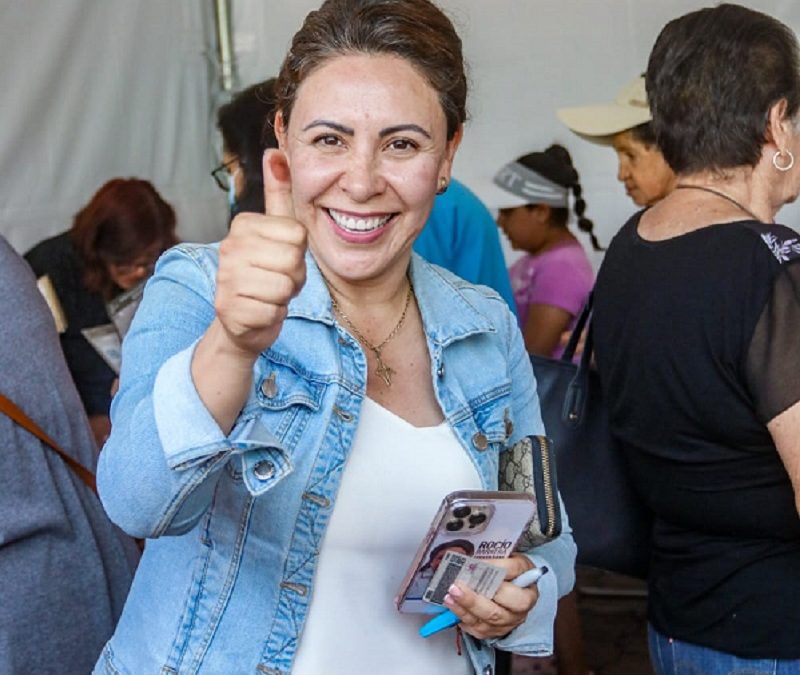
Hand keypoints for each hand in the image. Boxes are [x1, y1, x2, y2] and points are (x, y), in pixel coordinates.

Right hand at [214, 149, 306, 358]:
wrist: (244, 321)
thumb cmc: (267, 273)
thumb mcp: (277, 232)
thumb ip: (279, 194)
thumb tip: (275, 152)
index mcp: (243, 225)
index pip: (297, 235)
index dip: (298, 253)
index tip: (282, 259)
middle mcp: (228, 247)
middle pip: (292, 261)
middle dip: (293, 277)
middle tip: (278, 280)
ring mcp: (225, 279)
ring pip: (283, 287)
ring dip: (283, 297)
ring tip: (269, 294)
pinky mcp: (229, 309)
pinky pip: (273, 311)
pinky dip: (273, 316)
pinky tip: (260, 311)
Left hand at [443, 554, 538, 639]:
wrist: (515, 590)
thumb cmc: (511, 574)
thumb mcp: (510, 560)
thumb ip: (497, 559)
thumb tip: (474, 559)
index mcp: (527, 588)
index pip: (513, 576)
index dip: (495, 568)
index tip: (477, 563)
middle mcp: (520, 610)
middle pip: (498, 608)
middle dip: (474, 598)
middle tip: (456, 587)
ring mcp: (507, 623)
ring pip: (485, 620)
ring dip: (464, 608)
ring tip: (449, 596)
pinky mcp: (495, 632)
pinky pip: (477, 628)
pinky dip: (463, 617)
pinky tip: (453, 606)